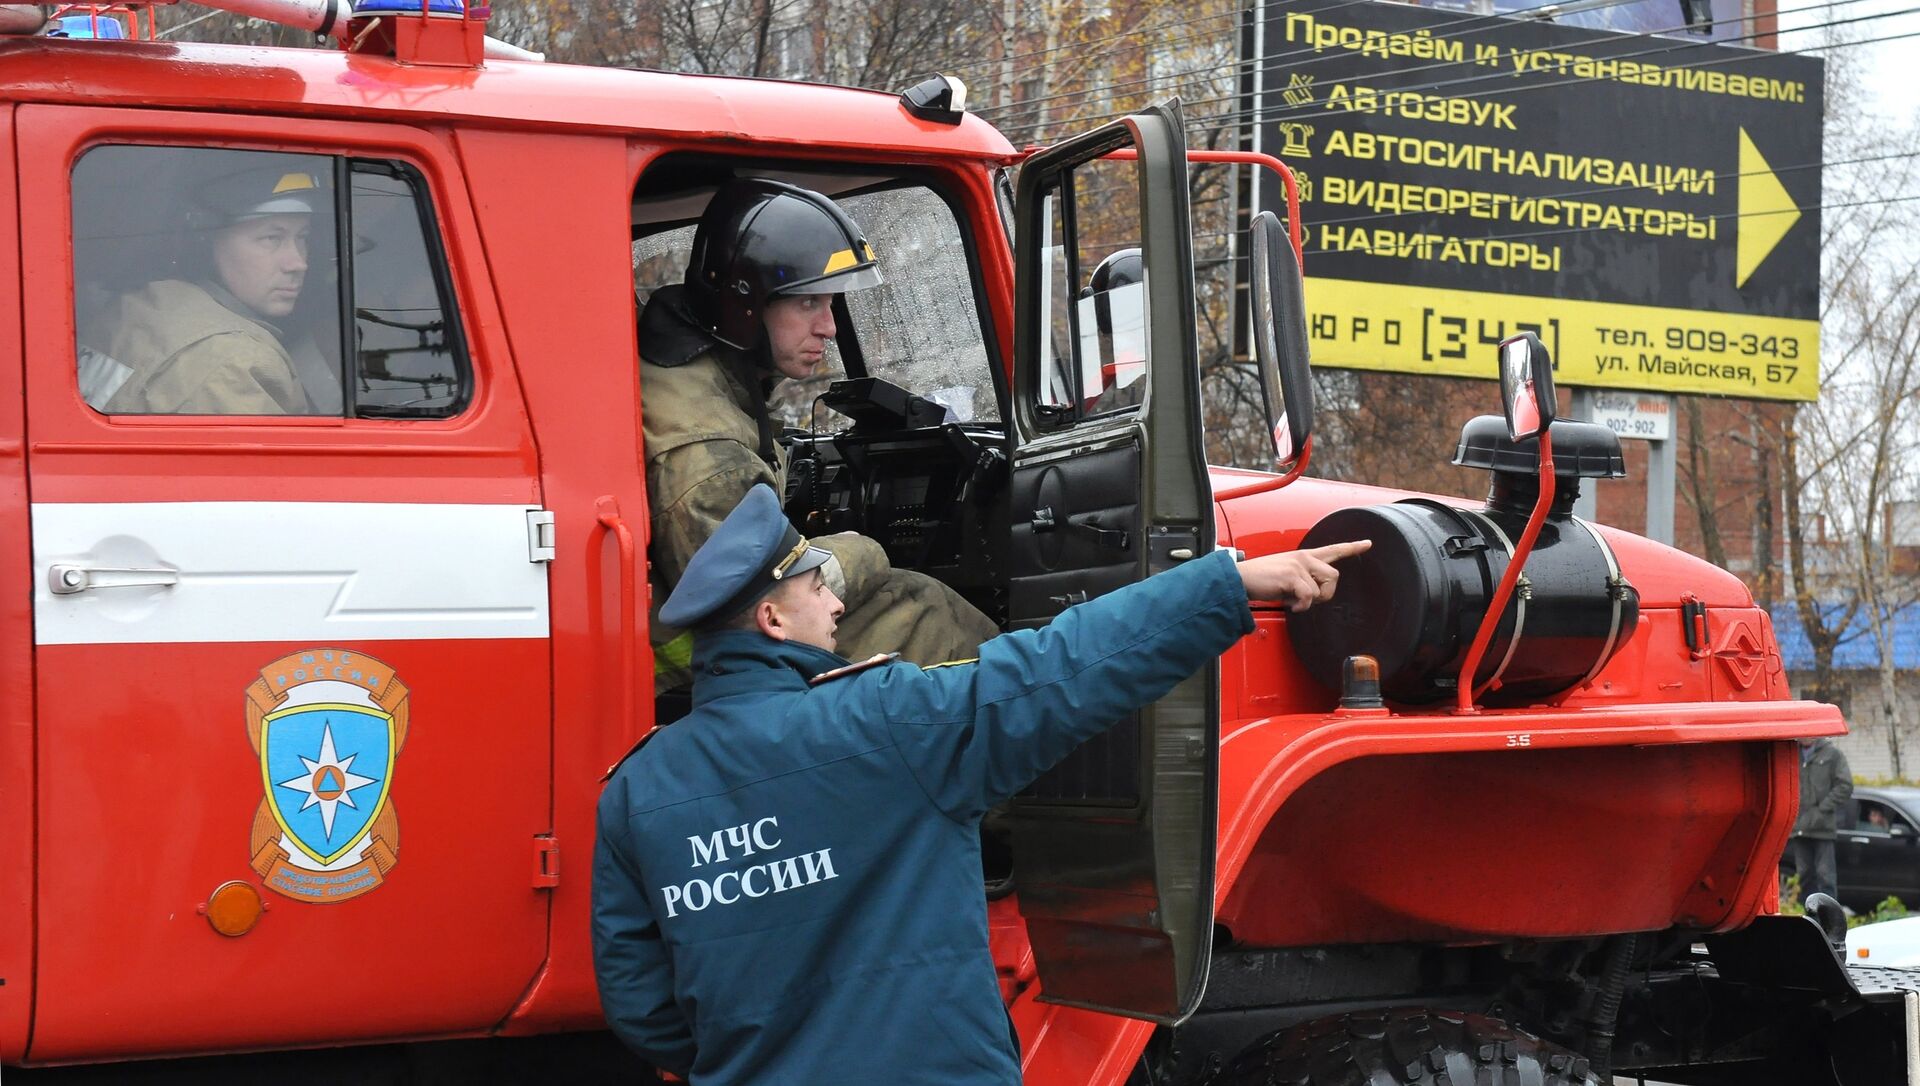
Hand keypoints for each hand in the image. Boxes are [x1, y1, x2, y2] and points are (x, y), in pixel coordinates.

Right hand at [1235, 540, 1371, 611]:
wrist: (1240, 579)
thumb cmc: (1260, 579)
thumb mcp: (1285, 574)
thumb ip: (1303, 579)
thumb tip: (1313, 594)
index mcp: (1303, 556)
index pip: (1333, 549)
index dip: (1352, 547)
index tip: (1367, 543)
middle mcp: (1304, 558)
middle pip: (1334, 576)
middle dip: (1325, 593)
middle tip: (1306, 599)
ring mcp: (1298, 566)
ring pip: (1322, 590)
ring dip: (1309, 601)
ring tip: (1293, 599)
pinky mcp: (1292, 576)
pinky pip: (1309, 597)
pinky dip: (1301, 606)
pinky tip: (1291, 605)